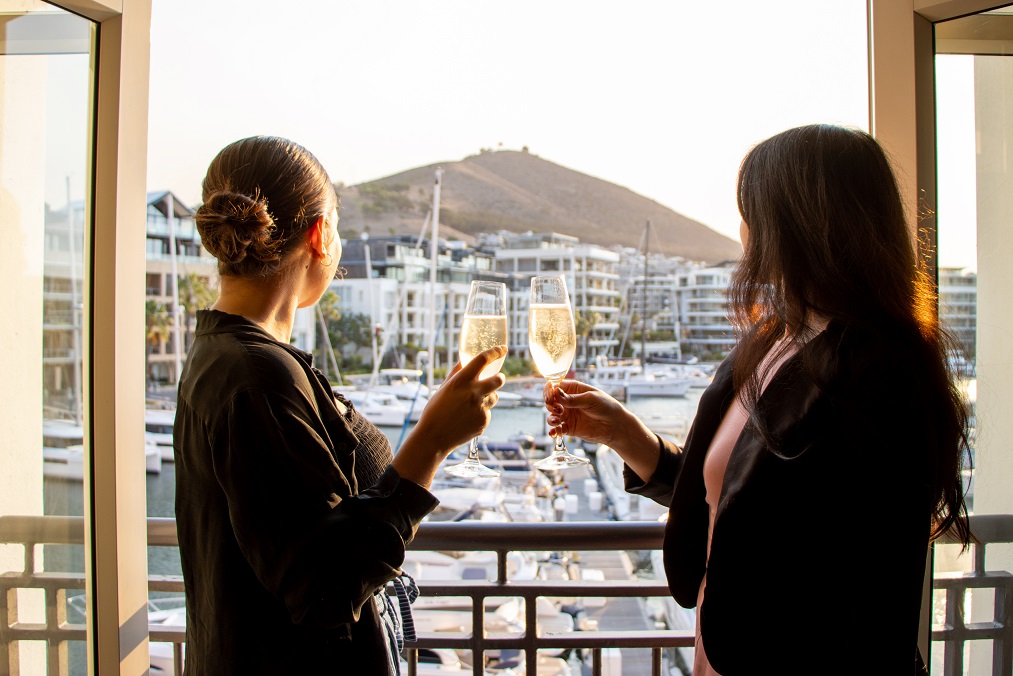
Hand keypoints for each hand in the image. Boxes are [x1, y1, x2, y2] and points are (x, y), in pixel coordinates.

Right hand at [394, 346, 505, 486]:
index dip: (495, 352)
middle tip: (498, 378)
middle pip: (499, 379)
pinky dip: (480, 414)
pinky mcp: (484, 421)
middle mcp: (473, 392)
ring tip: (469, 407)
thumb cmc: (435, 410)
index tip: (503, 349)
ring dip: (487, 398)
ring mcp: (480, 408)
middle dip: (500, 377)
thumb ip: (456, 374)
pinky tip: (466, 420)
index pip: (483, 360)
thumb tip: (464, 362)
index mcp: (461, 380)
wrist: (433, 437)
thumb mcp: (443, 388)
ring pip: (494, 398)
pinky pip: (487, 413)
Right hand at [546, 379, 662, 482]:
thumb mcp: (590, 399)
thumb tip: (556, 393)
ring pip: (552, 415)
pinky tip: (554, 433)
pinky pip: (558, 429)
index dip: (550, 390)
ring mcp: (568, 415)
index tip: (550, 396)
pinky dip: (554, 431)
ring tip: (556, 420)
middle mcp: (568, 402)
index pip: (555, 386)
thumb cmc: (606, 406)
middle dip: (550, 404)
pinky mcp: (570, 428)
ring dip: (550, 418)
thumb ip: (572, 399)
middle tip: (557, 409)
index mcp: (573, 389)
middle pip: (551, 401)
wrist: (616, 425)